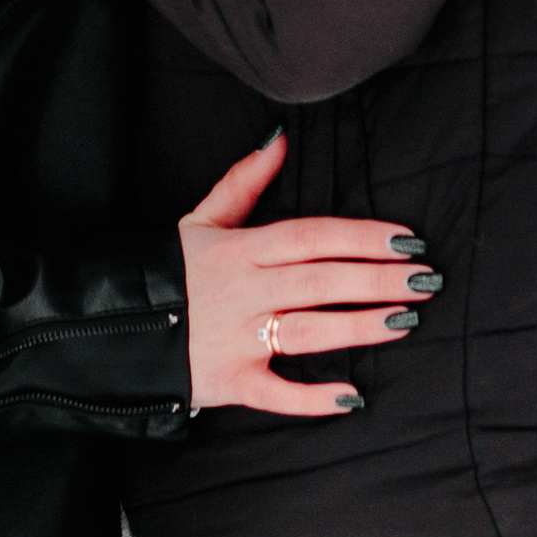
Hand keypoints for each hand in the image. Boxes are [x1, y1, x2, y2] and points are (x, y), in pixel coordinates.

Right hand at [179, 132, 439, 418]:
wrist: (110, 325)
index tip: (406, 239)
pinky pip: (278, 392)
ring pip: (310, 331)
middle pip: (322, 281)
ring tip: (406, 321)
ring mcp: (238, 338)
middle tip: (425, 279)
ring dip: (362, 327)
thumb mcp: (199, 219)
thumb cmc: (167, 270)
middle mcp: (244, 290)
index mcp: (240, 248)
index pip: (312, 236)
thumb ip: (243, 182)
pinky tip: (353, 395)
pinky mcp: (231, 381)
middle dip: (378, 279)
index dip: (361, 236)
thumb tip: (279, 139)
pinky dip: (314, 398)